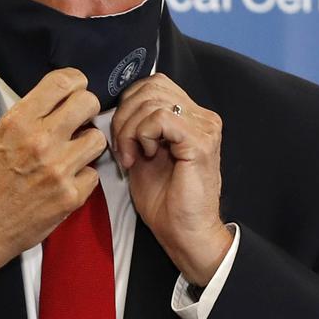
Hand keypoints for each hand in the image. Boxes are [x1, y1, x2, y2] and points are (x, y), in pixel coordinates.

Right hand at [0, 68, 107, 313]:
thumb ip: (27, 117)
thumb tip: (57, 101)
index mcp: (18, 121)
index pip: (63, 81)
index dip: (75, 82)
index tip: (75, 90)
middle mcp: (41, 141)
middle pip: (89, 102)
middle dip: (86, 110)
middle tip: (78, 121)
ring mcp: (59, 169)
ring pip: (97, 138)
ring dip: (87, 144)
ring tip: (72, 154)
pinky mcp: (71, 196)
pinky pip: (93, 174)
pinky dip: (82, 177)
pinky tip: (65, 182)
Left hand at [111, 73, 232, 286]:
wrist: (185, 234)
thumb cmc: (165, 202)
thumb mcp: (142, 154)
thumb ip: (135, 127)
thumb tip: (113, 109)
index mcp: (190, 116)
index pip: (152, 84)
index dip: (127, 106)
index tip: (121, 139)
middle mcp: (202, 116)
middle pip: (150, 87)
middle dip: (124, 116)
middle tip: (121, 149)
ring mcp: (204, 126)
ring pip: (152, 100)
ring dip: (130, 128)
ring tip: (131, 156)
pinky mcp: (200, 140)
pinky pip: (159, 117)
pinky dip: (142, 135)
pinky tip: (144, 156)